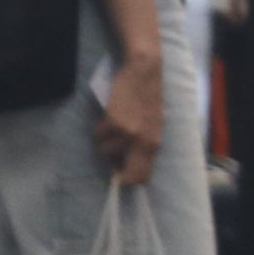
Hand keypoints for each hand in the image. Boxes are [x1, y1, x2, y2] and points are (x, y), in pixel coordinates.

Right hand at [97, 48, 165, 188]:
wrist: (144, 73)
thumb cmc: (148, 99)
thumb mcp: (153, 126)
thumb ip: (143, 145)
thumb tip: (127, 166)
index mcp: (155, 144)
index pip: (143, 176)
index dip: (129, 180)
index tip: (120, 176)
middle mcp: (142, 143)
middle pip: (127, 175)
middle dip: (115, 170)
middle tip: (112, 157)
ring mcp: (127, 134)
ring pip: (104, 151)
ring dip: (105, 141)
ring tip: (113, 126)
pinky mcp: (112, 123)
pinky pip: (98, 135)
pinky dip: (99, 128)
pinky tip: (109, 117)